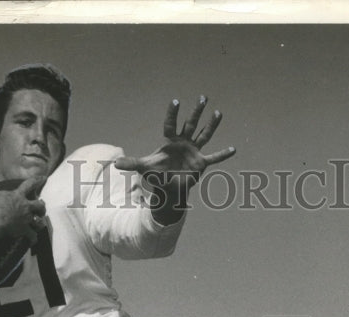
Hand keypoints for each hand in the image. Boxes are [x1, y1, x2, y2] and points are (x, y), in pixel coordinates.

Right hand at [0, 176, 46, 243]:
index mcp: (18, 196)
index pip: (29, 184)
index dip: (37, 180)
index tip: (43, 178)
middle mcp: (25, 207)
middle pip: (40, 205)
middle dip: (42, 206)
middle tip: (41, 207)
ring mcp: (26, 219)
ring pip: (39, 221)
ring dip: (40, 223)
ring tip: (39, 224)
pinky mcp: (25, 231)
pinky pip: (33, 236)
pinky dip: (33, 239)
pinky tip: (32, 240)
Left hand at [115, 96, 234, 222]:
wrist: (169, 187)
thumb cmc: (157, 174)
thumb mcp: (144, 168)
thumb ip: (132, 163)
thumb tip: (115, 164)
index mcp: (170, 141)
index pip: (171, 124)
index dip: (173, 113)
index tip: (176, 101)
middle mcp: (183, 142)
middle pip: (190, 124)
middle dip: (196, 112)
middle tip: (202, 97)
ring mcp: (194, 151)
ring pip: (204, 135)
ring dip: (211, 125)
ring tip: (218, 112)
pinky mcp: (201, 163)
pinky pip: (213, 158)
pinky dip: (222, 155)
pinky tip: (233, 149)